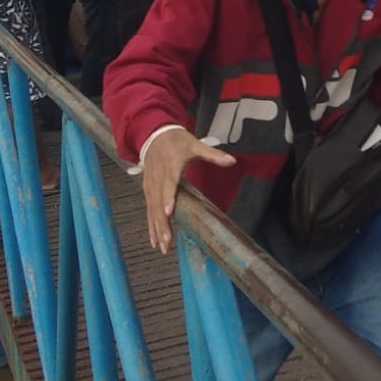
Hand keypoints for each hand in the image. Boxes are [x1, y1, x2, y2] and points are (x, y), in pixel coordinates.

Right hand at [140, 128, 236, 252]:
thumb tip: (232, 160)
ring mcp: (151, 185)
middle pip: (158, 202)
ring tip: (162, 246)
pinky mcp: (147, 189)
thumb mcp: (195, 144)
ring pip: (152, 209)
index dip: (167, 197)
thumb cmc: (175, 140)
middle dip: (162, 223)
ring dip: (156, 228)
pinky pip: (148, 209)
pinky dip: (150, 224)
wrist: (153, 133)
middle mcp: (158, 177)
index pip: (169, 183)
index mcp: (171, 165)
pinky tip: (153, 239)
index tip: (168, 212)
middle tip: (167, 241)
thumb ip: (213, 154)